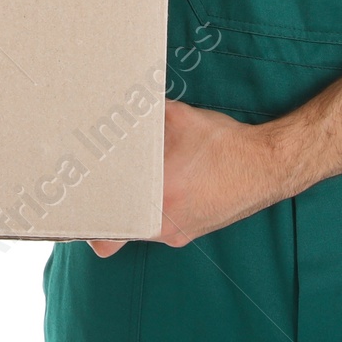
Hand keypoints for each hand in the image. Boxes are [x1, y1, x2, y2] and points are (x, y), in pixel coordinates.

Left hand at [87, 99, 296, 257]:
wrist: (268, 165)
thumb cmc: (224, 144)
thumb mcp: (179, 118)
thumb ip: (145, 117)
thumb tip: (116, 102)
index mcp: (158, 202)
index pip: (106, 238)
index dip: (87, 229)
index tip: (73, 211)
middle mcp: (165, 226)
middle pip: (120, 233)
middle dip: (106, 213)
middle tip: (93, 189)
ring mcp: (180, 233)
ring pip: (142, 227)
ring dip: (133, 207)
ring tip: (129, 179)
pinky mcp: (193, 230)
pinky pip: (163, 223)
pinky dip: (156, 206)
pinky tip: (164, 181)